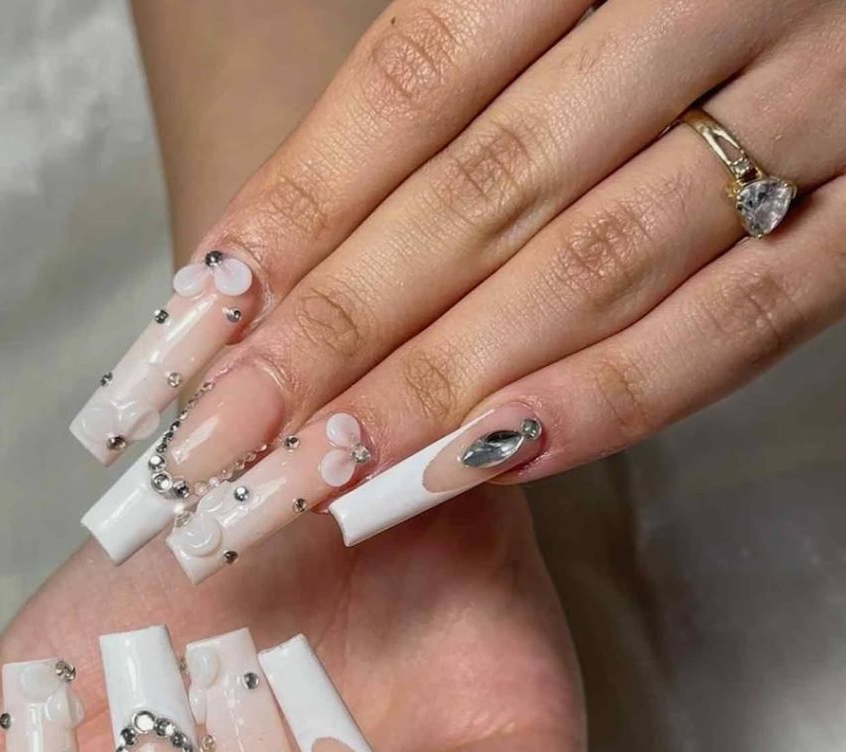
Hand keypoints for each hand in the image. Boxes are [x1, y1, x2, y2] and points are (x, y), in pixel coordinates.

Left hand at [70, 0, 845, 578]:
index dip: (299, 207)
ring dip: (440, 386)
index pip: (413, 80)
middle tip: (227, 433)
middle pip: (481, 194)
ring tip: (320, 470)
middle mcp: (707, 2)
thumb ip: (454, 85)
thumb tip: (280, 239)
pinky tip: (484, 462)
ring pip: (591, 269)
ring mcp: (812, 104)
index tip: (201, 319)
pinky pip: (739, 325)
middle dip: (338, 330)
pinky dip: (610, 400)